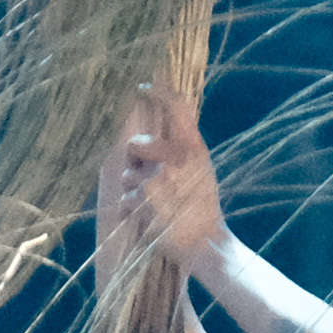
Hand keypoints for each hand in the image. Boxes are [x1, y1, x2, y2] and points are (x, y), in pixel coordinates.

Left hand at [96, 82, 225, 284]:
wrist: (206, 245)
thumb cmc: (202, 209)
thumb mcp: (201, 172)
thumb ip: (181, 151)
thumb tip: (152, 134)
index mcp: (194, 149)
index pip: (178, 109)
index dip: (159, 93)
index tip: (142, 87)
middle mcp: (176, 158)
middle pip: (135, 145)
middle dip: (135, 161)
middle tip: (148, 179)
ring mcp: (158, 177)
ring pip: (128, 176)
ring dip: (134, 192)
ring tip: (157, 208)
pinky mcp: (143, 198)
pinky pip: (125, 198)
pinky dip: (132, 211)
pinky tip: (151, 220)